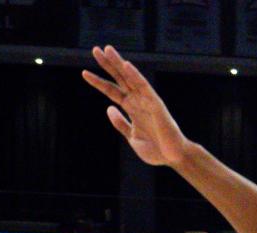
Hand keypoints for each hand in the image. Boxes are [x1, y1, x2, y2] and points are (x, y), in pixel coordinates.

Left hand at [82, 45, 189, 167]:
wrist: (172, 158)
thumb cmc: (156, 150)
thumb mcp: (132, 137)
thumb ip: (121, 123)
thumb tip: (109, 108)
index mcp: (131, 108)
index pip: (112, 91)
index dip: (98, 82)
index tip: (84, 73)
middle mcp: (138, 101)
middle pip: (120, 79)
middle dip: (108, 65)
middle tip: (95, 50)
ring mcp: (147, 101)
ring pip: (130, 78)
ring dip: (119, 63)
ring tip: (107, 50)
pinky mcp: (156, 104)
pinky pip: (145, 87)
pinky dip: (136, 76)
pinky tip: (126, 65)